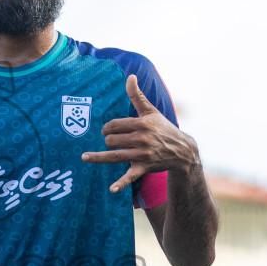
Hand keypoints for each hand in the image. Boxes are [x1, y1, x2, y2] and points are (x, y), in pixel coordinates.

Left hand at [81, 75, 200, 192]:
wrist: (182, 150)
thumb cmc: (163, 128)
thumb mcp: (151, 111)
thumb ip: (137, 95)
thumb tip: (130, 76)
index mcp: (142, 124)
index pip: (116, 125)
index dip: (107, 127)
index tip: (107, 130)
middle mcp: (142, 139)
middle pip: (113, 140)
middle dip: (107, 140)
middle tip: (109, 141)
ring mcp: (143, 154)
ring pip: (116, 155)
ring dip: (99, 157)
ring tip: (84, 157)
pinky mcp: (144, 167)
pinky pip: (130, 176)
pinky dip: (121, 183)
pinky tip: (111, 189)